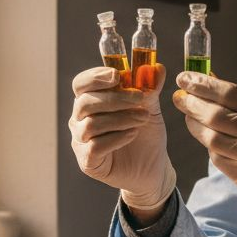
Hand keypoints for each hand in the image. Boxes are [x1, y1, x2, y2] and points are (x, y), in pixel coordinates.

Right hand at [68, 64, 175, 216]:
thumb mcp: (150, 109)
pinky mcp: (87, 162)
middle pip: (85, 102)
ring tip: (142, 119)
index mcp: (90, 101)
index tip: (118, 75)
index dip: (95, 77)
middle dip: (115, 98)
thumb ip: (151, 89)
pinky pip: (95, 147)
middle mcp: (79, 120)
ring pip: (92, 124)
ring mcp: (80, 141)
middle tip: (140, 98)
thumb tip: (157, 67)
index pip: (81, 84)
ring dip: (121, 118)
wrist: (152, 168)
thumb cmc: (146, 135)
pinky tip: (132, 134)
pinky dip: (117, 138)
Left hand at [172, 71, 236, 225]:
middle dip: (191, 103)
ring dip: (194, 125)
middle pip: (212, 115)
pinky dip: (208, 145)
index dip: (201, 84)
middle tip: (180, 97)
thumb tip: (211, 84)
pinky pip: (217, 159)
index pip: (227, 93)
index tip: (185, 78)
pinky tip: (208, 138)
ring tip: (190, 116)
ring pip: (210, 138)